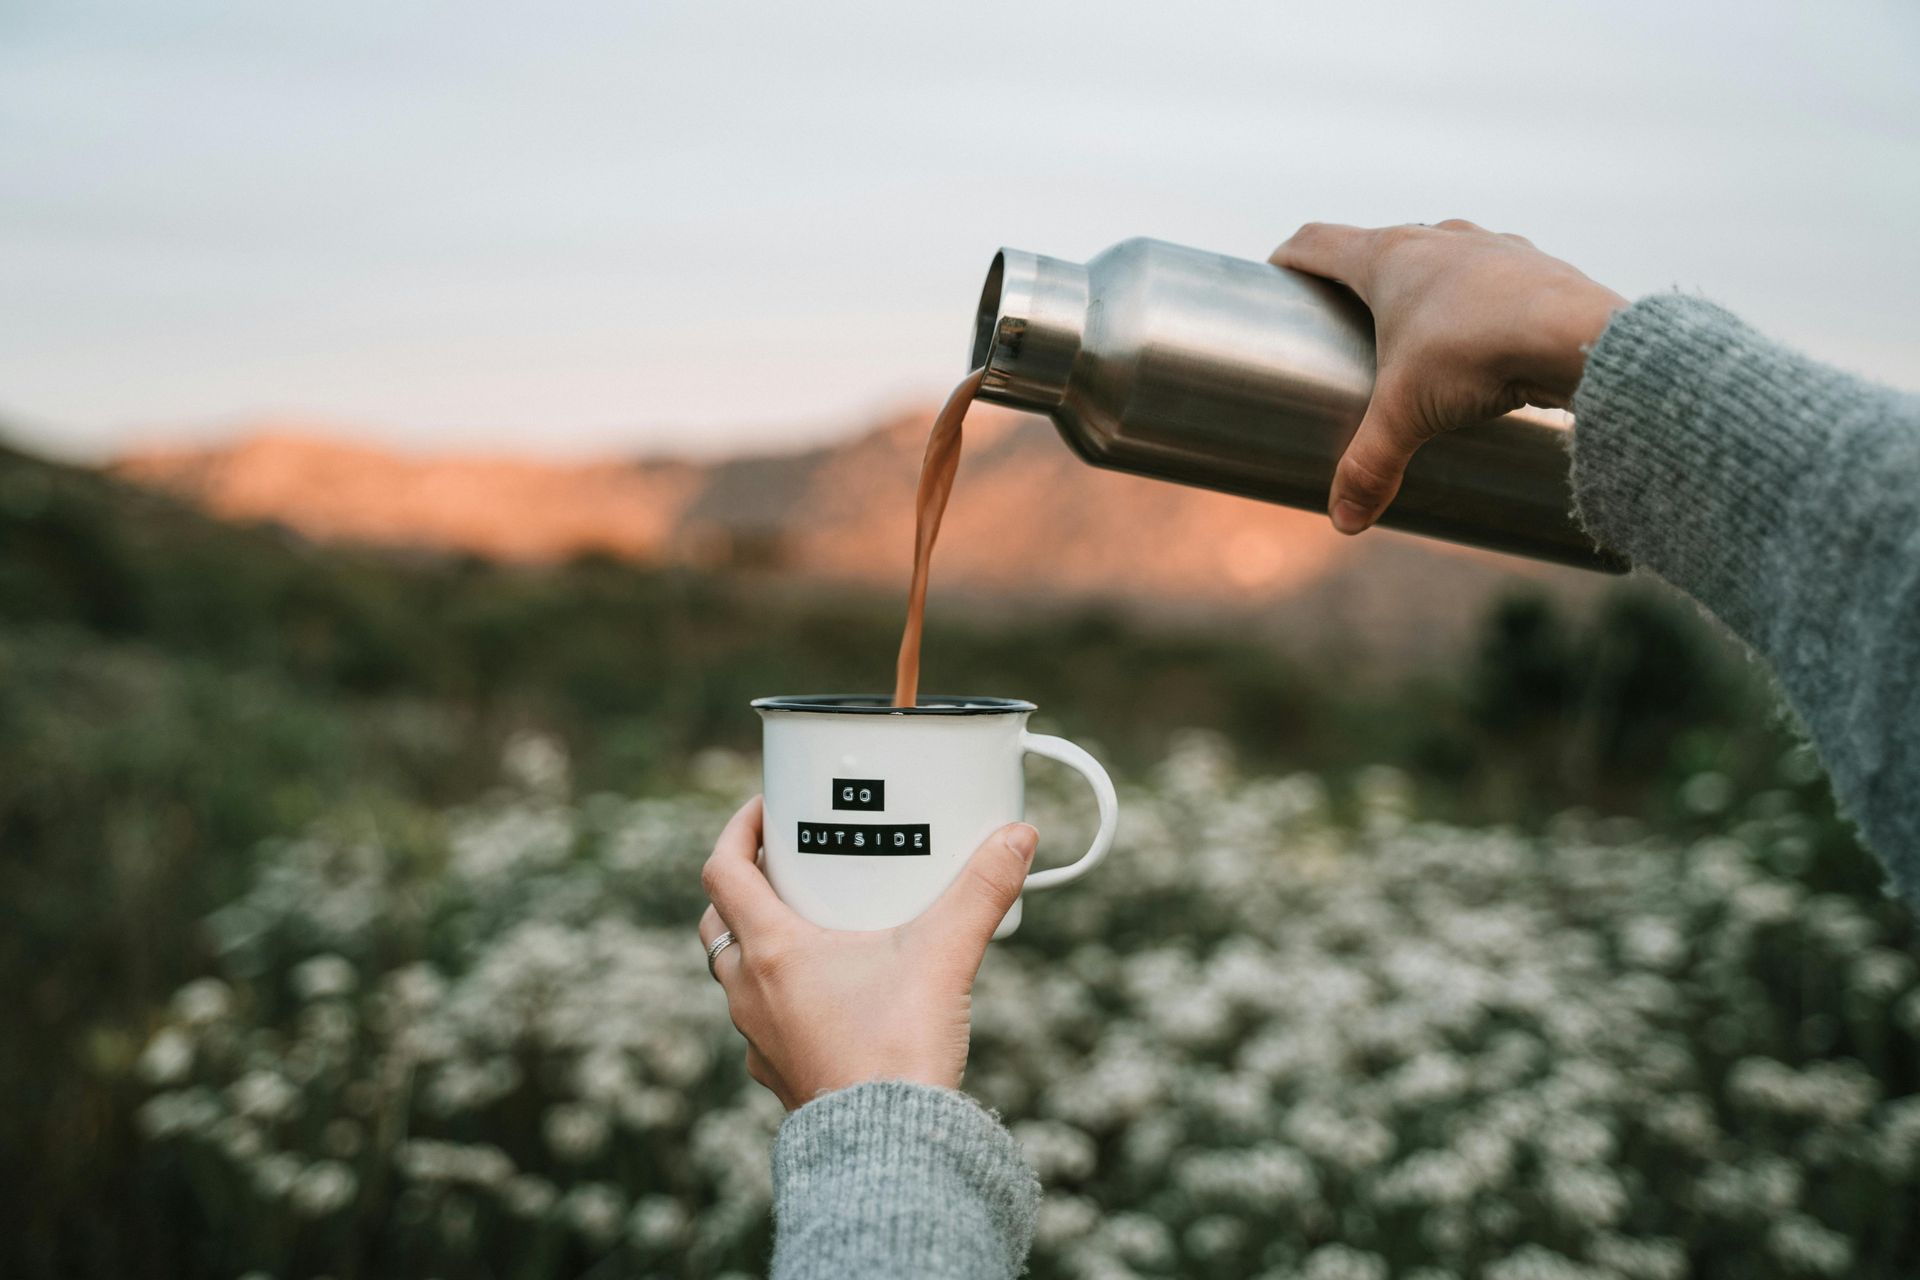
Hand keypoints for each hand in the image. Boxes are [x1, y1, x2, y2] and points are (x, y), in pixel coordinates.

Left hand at [697, 796, 1037, 1107]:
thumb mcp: (944, 955)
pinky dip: (783, 996)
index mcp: (771, 951)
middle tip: (786, 865)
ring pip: (737, 974)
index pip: (722, 871)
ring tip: (812, 925)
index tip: (766, 811)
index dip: (735, 830)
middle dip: (744, 887)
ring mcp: (760, 1039)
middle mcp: (751, 993)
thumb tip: (1017, 836)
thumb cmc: (898, 1051)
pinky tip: (829, 994)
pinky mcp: (783, 1074)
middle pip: (718, 921)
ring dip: (760, 943)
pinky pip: (765, 1021)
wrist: (888, 1150)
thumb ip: (981, 891)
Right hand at [1270, 220, 1625, 533]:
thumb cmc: (1479, 354)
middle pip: (1378, 246)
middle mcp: (1437, 238)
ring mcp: (1490, 246)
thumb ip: (1370, 466)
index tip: (1276, 279)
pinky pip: (1491, 274)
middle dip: (1356, 279)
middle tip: (1344, 320)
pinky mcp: (1535, 265)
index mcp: (1389, 257)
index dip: (1288, 259)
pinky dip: (1474, 298)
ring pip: (1440, 255)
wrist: (1579, 335)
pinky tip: (1483, 333)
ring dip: (1421, 284)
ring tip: (1417, 331)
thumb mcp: (1408, 414)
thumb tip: (1344, 521)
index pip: (1317, 241)